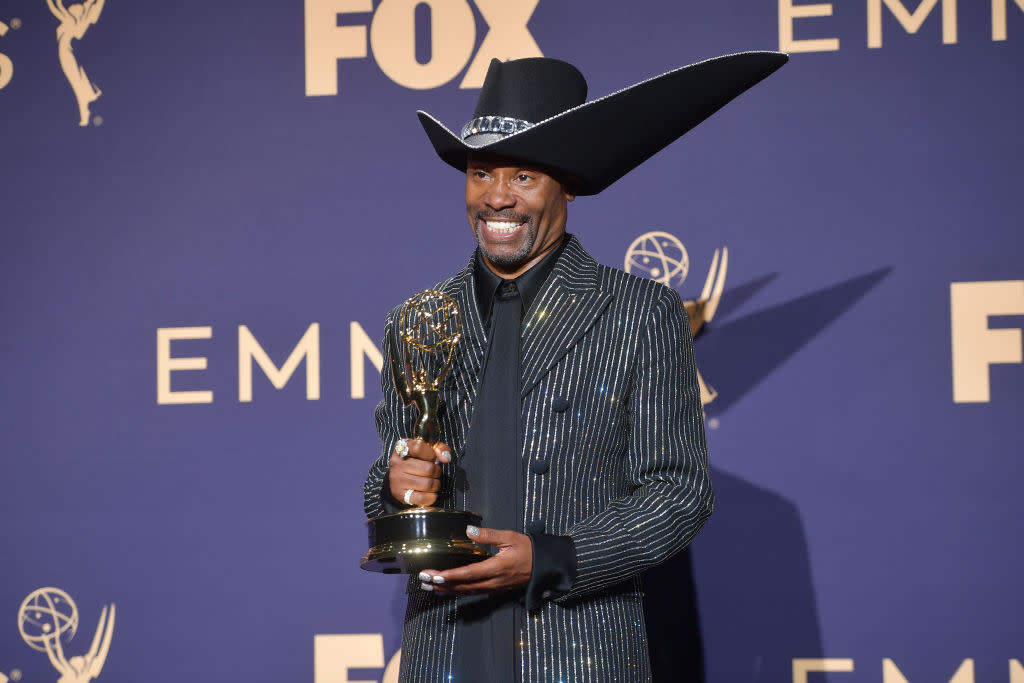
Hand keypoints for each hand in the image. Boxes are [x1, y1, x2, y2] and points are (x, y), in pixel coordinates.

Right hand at [388, 438, 450, 506]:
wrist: (401, 477)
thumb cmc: (418, 461)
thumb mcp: (427, 449)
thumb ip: (440, 448)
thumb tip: (445, 458)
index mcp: (401, 447)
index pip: (419, 448)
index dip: (431, 454)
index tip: (432, 458)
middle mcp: (396, 463)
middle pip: (428, 468)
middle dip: (436, 471)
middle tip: (434, 472)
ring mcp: (397, 479)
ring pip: (428, 484)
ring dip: (435, 484)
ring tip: (431, 481)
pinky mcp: (400, 495)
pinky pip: (421, 498)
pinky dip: (430, 497)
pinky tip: (430, 493)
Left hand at [418, 526, 532, 593]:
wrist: (543, 566)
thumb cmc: (529, 550)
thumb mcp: (511, 537)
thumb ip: (489, 535)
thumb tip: (469, 530)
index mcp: (496, 568)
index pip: (468, 574)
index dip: (450, 576)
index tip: (435, 575)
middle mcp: (493, 582)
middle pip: (463, 586)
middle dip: (441, 584)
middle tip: (423, 580)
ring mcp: (493, 588)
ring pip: (465, 592)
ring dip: (446, 590)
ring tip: (428, 587)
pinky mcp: (493, 589)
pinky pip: (472, 592)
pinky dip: (456, 591)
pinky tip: (446, 590)